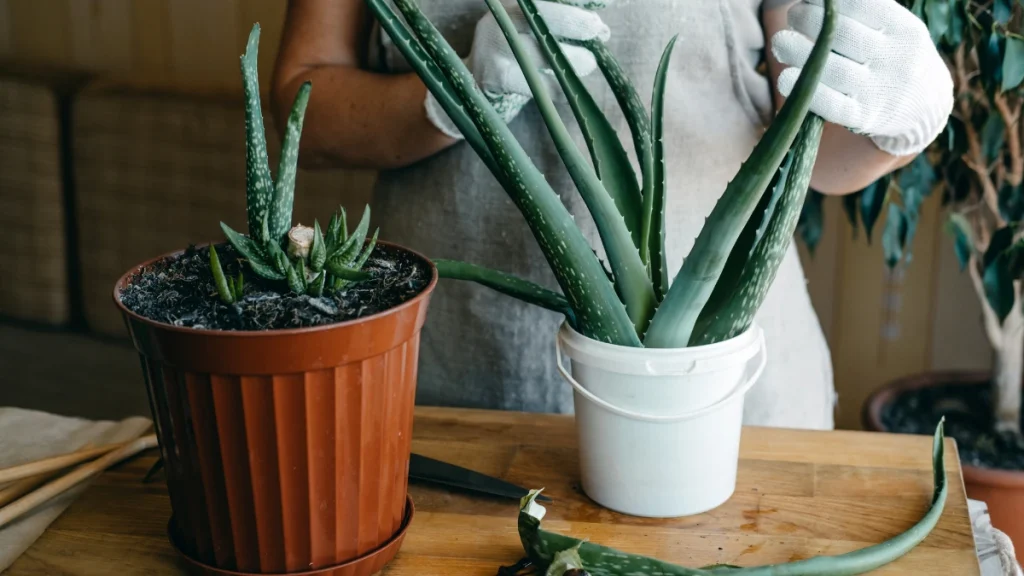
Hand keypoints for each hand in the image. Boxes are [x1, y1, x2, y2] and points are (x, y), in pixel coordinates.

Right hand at [425, 1, 610, 138]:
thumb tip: (602, 29)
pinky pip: (537, 83)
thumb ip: (562, 21)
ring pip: (543, 51)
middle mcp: (499, 16)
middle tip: (599, 32)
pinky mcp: (495, 75)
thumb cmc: (514, 49)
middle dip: (576, 22)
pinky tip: (567, 88)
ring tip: (588, 63)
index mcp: (512, 0)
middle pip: (541, 13)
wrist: (472, 81)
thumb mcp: (532, 26)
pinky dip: (558, 87)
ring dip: (574, 59)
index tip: (608, 2)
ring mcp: (494, 45)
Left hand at [771, 0, 953, 157]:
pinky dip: (806, 90)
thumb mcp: (896, 28)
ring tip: (781, 42)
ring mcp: (879, 91)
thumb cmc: (897, 57)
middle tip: (794, 16)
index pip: (862, 5)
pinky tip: (787, 77)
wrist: (928, 107)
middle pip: (842, 34)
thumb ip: (865, 11)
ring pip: (831, 69)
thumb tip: (818, 0)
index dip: (828, 1)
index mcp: (904, 29)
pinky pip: (831, 105)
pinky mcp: (864, 118)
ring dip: (798, 52)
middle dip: (809, 20)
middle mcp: (895, 58)